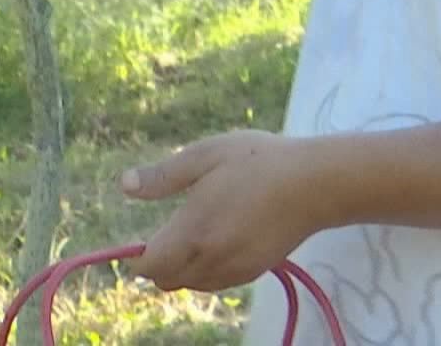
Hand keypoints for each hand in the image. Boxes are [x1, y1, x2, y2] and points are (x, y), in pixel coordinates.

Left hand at [120, 130, 332, 292]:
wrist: (315, 184)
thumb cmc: (258, 161)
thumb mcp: (204, 156)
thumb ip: (162, 176)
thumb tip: (125, 186)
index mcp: (193, 232)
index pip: (149, 266)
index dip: (138, 255)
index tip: (142, 235)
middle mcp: (212, 260)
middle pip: (167, 280)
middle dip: (158, 263)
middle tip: (166, 232)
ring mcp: (235, 270)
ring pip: (193, 284)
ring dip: (183, 268)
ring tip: (194, 232)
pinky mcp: (255, 272)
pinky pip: (217, 282)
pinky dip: (207, 270)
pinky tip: (218, 240)